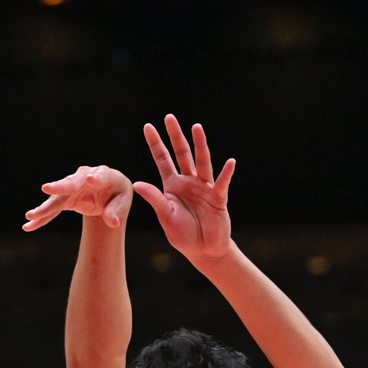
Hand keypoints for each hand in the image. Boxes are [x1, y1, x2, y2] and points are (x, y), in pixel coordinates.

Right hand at [24, 165, 132, 230]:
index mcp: (103, 176)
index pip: (99, 177)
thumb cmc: (117, 194)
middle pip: (71, 184)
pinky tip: (29, 225)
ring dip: (44, 207)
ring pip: (57, 198)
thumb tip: (112, 222)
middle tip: (46, 188)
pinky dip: (42, 217)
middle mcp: (84, 177)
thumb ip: (116, 211)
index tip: (89, 178)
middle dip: (59, 187)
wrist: (106, 191)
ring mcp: (71, 186)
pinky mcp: (64, 197)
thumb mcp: (122, 201)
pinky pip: (52, 209)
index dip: (94, 178)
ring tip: (30, 216)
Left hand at [132, 115, 235, 262]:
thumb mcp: (165, 216)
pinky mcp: (218, 198)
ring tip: (197, 128)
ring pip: (201, 162)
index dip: (155, 143)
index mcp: (172, 185)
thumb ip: (154, 199)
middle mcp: (188, 182)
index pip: (162, 159)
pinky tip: (230, 162)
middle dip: (175, 136)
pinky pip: (222, 183)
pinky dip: (226, 173)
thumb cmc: (183, 234)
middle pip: (181, 154)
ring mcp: (204, 188)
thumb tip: (137, 183)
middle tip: (169, 117)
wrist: (203, 250)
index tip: (148, 126)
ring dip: (200, 145)